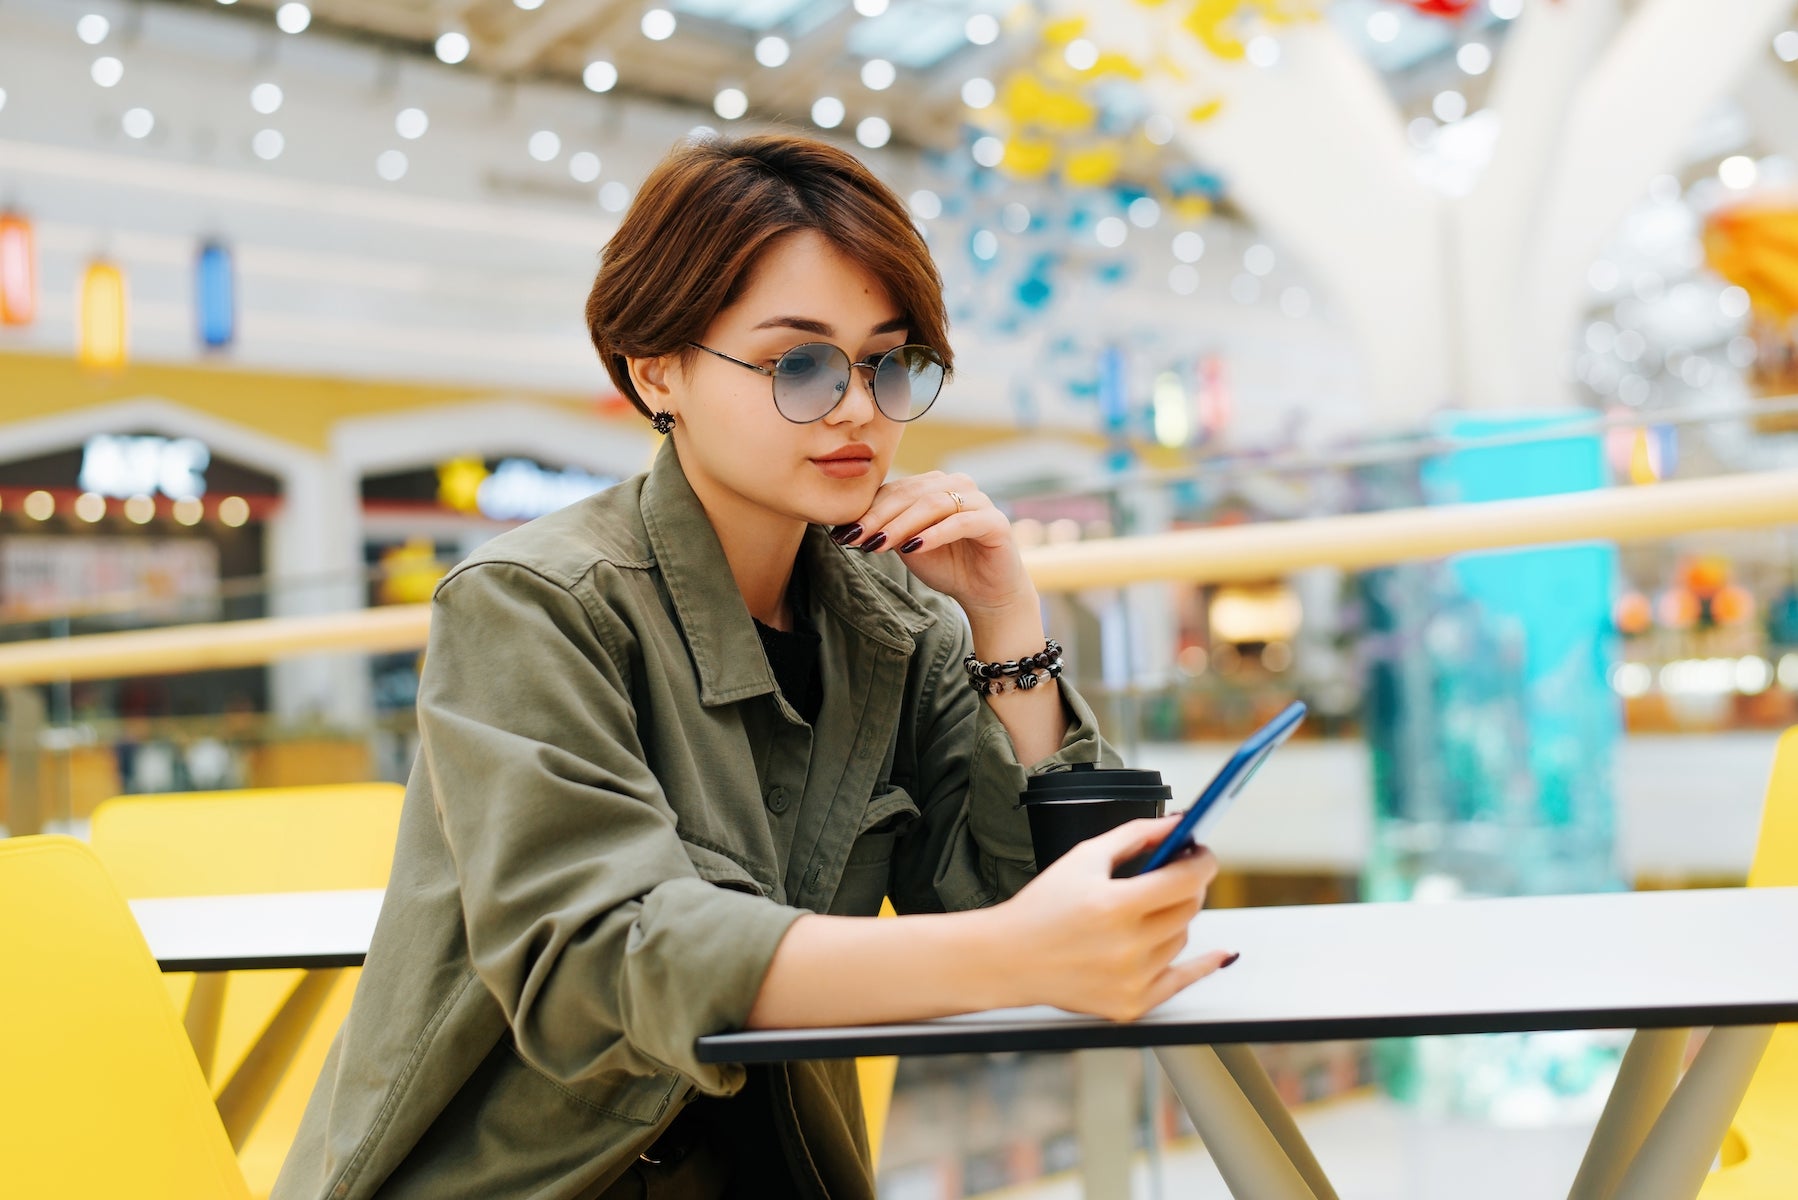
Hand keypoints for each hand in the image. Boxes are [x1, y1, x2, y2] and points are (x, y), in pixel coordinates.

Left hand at [832, 471, 1030, 615]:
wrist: (985, 592)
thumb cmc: (947, 566)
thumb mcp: (908, 545)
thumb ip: (887, 529)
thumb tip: (847, 525)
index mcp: (935, 484)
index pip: (896, 490)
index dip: (867, 510)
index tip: (840, 533)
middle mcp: (957, 484)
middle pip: (911, 494)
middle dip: (878, 517)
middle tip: (854, 537)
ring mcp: (978, 501)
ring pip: (933, 504)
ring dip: (901, 525)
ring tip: (878, 544)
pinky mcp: (995, 522)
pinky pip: (961, 522)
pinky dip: (934, 534)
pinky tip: (913, 547)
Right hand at [985, 817, 1236, 1022]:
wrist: (1007, 959)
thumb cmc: (1041, 908)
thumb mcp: (1083, 858)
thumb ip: (1135, 835)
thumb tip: (1177, 824)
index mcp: (1114, 906)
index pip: (1185, 880)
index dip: (1203, 861)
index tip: (1203, 853)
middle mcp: (1127, 948)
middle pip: (1188, 909)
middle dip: (1189, 886)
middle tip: (1180, 873)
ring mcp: (1131, 980)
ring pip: (1180, 939)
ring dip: (1173, 920)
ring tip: (1146, 911)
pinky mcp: (1130, 1005)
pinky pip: (1181, 981)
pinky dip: (1201, 966)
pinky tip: (1219, 954)